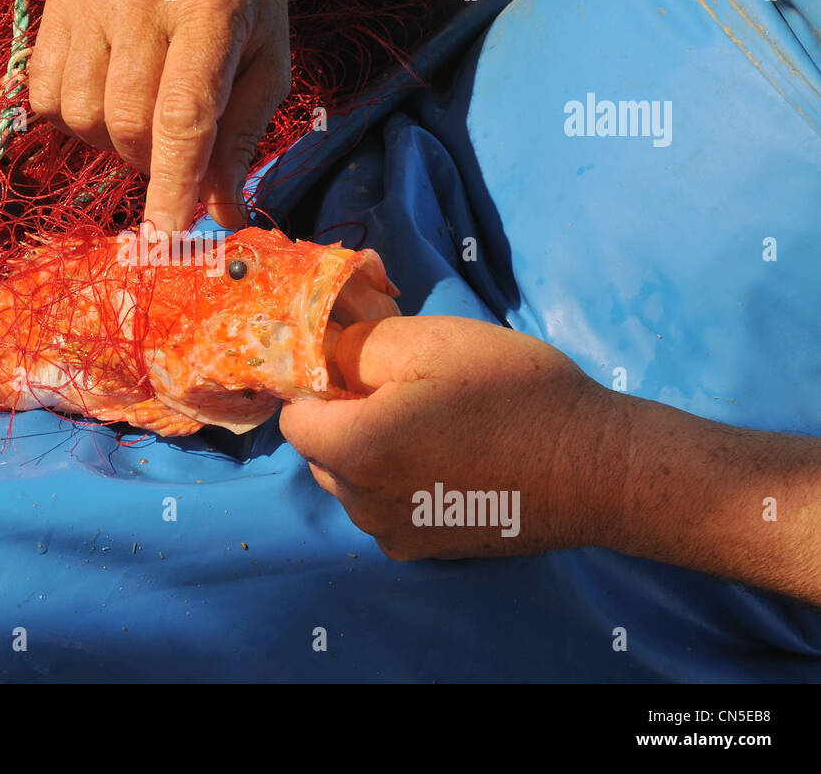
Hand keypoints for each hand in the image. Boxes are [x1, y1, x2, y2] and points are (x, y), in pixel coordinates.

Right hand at [29, 0, 291, 231]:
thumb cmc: (243, 0)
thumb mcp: (266, 64)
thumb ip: (242, 140)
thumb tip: (223, 217)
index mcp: (211, 10)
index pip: (183, 114)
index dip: (173, 181)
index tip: (166, 233)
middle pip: (127, 122)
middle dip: (149, 159)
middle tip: (171, 145)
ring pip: (80, 115)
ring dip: (110, 139)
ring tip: (140, 108)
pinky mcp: (57, 2)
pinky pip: (44, 95)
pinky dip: (72, 117)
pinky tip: (105, 92)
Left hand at [280, 316, 622, 559]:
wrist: (596, 468)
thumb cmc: (513, 395)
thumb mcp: (428, 341)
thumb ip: (354, 345)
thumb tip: (320, 354)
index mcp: (354, 451)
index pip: (294, 416)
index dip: (320, 383)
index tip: (362, 367)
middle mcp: (361, 504)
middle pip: (320, 450)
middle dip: (346, 417)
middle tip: (407, 388)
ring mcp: (393, 534)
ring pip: (352, 480)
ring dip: (373, 449)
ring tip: (436, 422)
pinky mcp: (425, 550)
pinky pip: (385, 506)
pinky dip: (400, 481)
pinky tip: (451, 459)